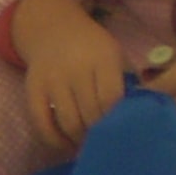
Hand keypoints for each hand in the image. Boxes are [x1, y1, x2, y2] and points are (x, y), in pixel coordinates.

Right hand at [12, 0, 123, 158]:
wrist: (53, 30)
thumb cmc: (93, 49)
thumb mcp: (116, 56)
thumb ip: (130, 84)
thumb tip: (142, 118)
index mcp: (102, 57)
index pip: (111, 98)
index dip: (116, 120)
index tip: (121, 130)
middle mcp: (75, 68)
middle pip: (90, 114)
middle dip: (100, 133)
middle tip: (106, 142)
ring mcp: (51, 79)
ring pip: (68, 122)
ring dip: (80, 139)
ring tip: (89, 143)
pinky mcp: (33, 89)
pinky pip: (41, 123)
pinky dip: (54, 141)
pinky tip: (66, 144)